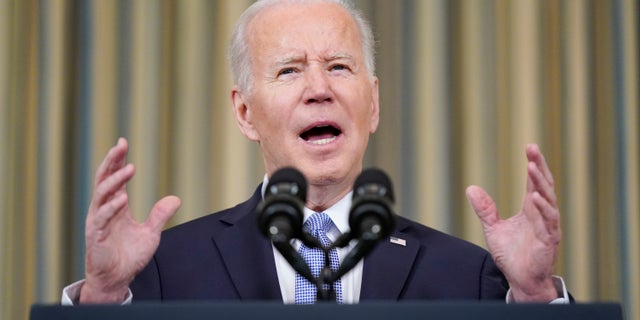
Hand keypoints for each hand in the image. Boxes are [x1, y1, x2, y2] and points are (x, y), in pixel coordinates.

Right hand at [80, 138, 180, 302]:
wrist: (117, 280)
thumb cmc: (129, 257)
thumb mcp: (151, 233)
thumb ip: (160, 216)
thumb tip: (175, 199)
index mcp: (116, 207)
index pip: (115, 178)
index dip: (117, 161)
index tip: (123, 143)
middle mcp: (104, 210)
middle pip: (104, 179)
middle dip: (112, 161)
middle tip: (120, 146)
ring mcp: (98, 221)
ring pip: (102, 194)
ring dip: (115, 180)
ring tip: (129, 168)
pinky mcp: (96, 235)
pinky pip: (102, 217)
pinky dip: (112, 207)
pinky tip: (122, 199)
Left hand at [466, 144, 560, 301]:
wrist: (520, 280)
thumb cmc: (512, 255)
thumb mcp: (493, 228)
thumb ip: (485, 209)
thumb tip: (471, 188)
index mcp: (531, 210)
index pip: (534, 183)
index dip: (533, 165)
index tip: (530, 147)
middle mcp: (542, 215)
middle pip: (544, 186)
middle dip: (539, 167)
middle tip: (533, 150)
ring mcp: (547, 227)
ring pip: (548, 201)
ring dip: (541, 184)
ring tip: (533, 168)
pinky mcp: (548, 241)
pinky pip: (548, 223)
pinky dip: (543, 210)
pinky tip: (536, 198)